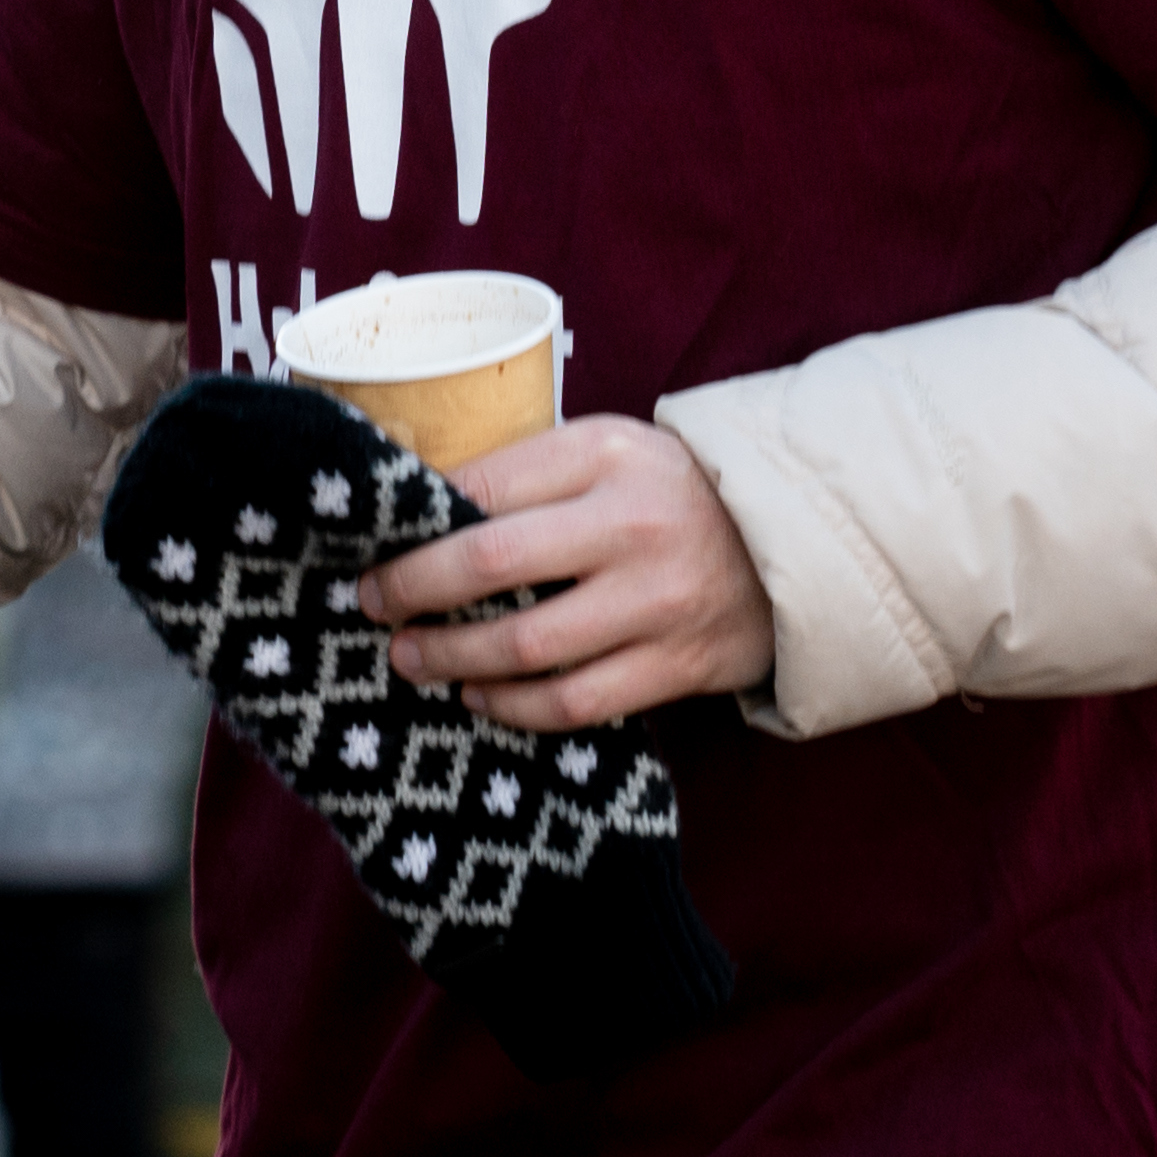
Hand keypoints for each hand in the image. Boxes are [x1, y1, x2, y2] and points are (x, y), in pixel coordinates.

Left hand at [358, 416, 776, 730]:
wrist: (786, 541)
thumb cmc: (664, 490)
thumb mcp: (602, 449)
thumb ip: (524, 473)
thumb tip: (416, 508)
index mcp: (602, 456)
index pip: (482, 488)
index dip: (414, 525)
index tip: (370, 547)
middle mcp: (629, 527)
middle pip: (490, 565)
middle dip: (412, 591)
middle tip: (370, 605)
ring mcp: (656, 603)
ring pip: (525, 647)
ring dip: (451, 657)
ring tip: (410, 657)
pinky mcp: (676, 666)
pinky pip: (574, 702)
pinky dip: (513, 707)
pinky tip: (477, 696)